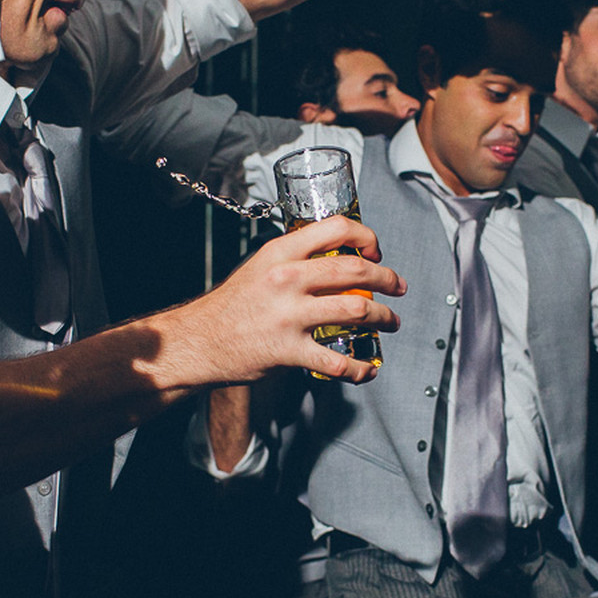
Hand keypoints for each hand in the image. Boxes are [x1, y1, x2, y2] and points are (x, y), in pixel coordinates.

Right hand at [178, 216, 405, 383]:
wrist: (200, 341)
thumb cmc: (232, 304)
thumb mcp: (260, 266)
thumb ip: (294, 259)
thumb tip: (334, 257)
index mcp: (281, 252)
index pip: (336, 229)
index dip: (366, 237)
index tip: (375, 251)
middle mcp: (287, 278)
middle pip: (356, 270)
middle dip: (387, 278)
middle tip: (397, 286)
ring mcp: (289, 316)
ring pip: (357, 310)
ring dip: (384, 318)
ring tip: (391, 322)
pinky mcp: (289, 351)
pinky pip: (337, 362)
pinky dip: (360, 368)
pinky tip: (367, 368)